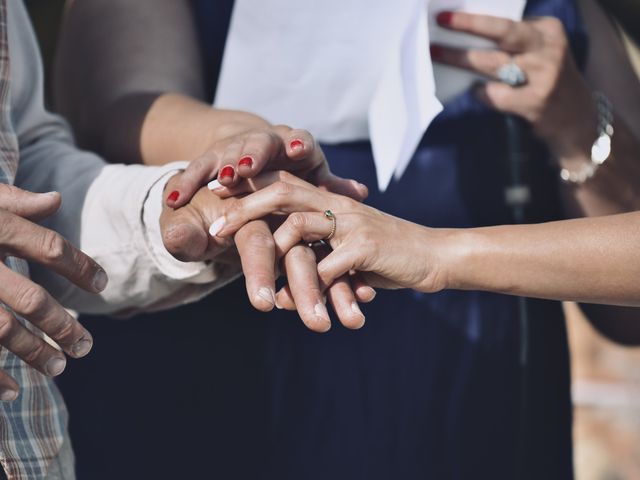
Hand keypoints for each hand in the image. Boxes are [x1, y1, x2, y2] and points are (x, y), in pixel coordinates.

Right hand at [0, 185, 107, 400]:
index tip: (103, 284)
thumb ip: (12, 201)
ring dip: (33, 353)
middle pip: (31, 299)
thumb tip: (56, 200)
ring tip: (59, 366)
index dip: (80, 266)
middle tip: (86, 345)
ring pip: (1, 330)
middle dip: (63, 325)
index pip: (48, 247)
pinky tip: (11, 391)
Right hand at [165, 126, 367, 208]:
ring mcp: (235, 149)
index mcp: (296, 146)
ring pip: (226, 152)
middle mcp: (265, 142)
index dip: (299, 143)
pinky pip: (195, 170)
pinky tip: (174, 198)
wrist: (253, 159)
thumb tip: (362, 193)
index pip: (300, 139)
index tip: (298, 149)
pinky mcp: (210, 160)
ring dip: (221, 166)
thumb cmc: (291, 178)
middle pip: (260, 142)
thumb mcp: (311, 183)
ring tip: (218, 181)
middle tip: (246, 168)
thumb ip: (330, 189)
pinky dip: (185, 184)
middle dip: (253, 154)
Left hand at [209, 172, 446, 301]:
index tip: (216, 197)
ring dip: (275, 254)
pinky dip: (313, 285)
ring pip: (300, 225)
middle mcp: (339, 206)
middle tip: (215, 230)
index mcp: (331, 202)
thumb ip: (317, 257)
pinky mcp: (367, 247)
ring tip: (260, 283)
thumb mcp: (347, 251)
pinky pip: (328, 264)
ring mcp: (353, 223)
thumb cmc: (386, 257)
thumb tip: (283, 291)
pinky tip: (306, 305)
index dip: (249, 188)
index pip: (284, 184)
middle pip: (283, 193)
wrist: (433, 257)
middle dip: (245, 209)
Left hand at [431, 11, 596, 163]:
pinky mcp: (535, 101)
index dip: (476, 17)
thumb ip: (513, 43)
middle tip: (441, 21)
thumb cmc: (545, 80)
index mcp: (548, 30)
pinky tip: (473, 90)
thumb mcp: (539, 52)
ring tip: (437, 54)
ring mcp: (544, 75)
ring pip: (493, 63)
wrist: (576, 119)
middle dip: (469, 24)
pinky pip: (496, 94)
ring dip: (461, 59)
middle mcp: (548, 48)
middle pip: (503, 32)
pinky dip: (480, 92)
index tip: (448, 13)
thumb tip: (466, 34)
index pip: (507, 20)